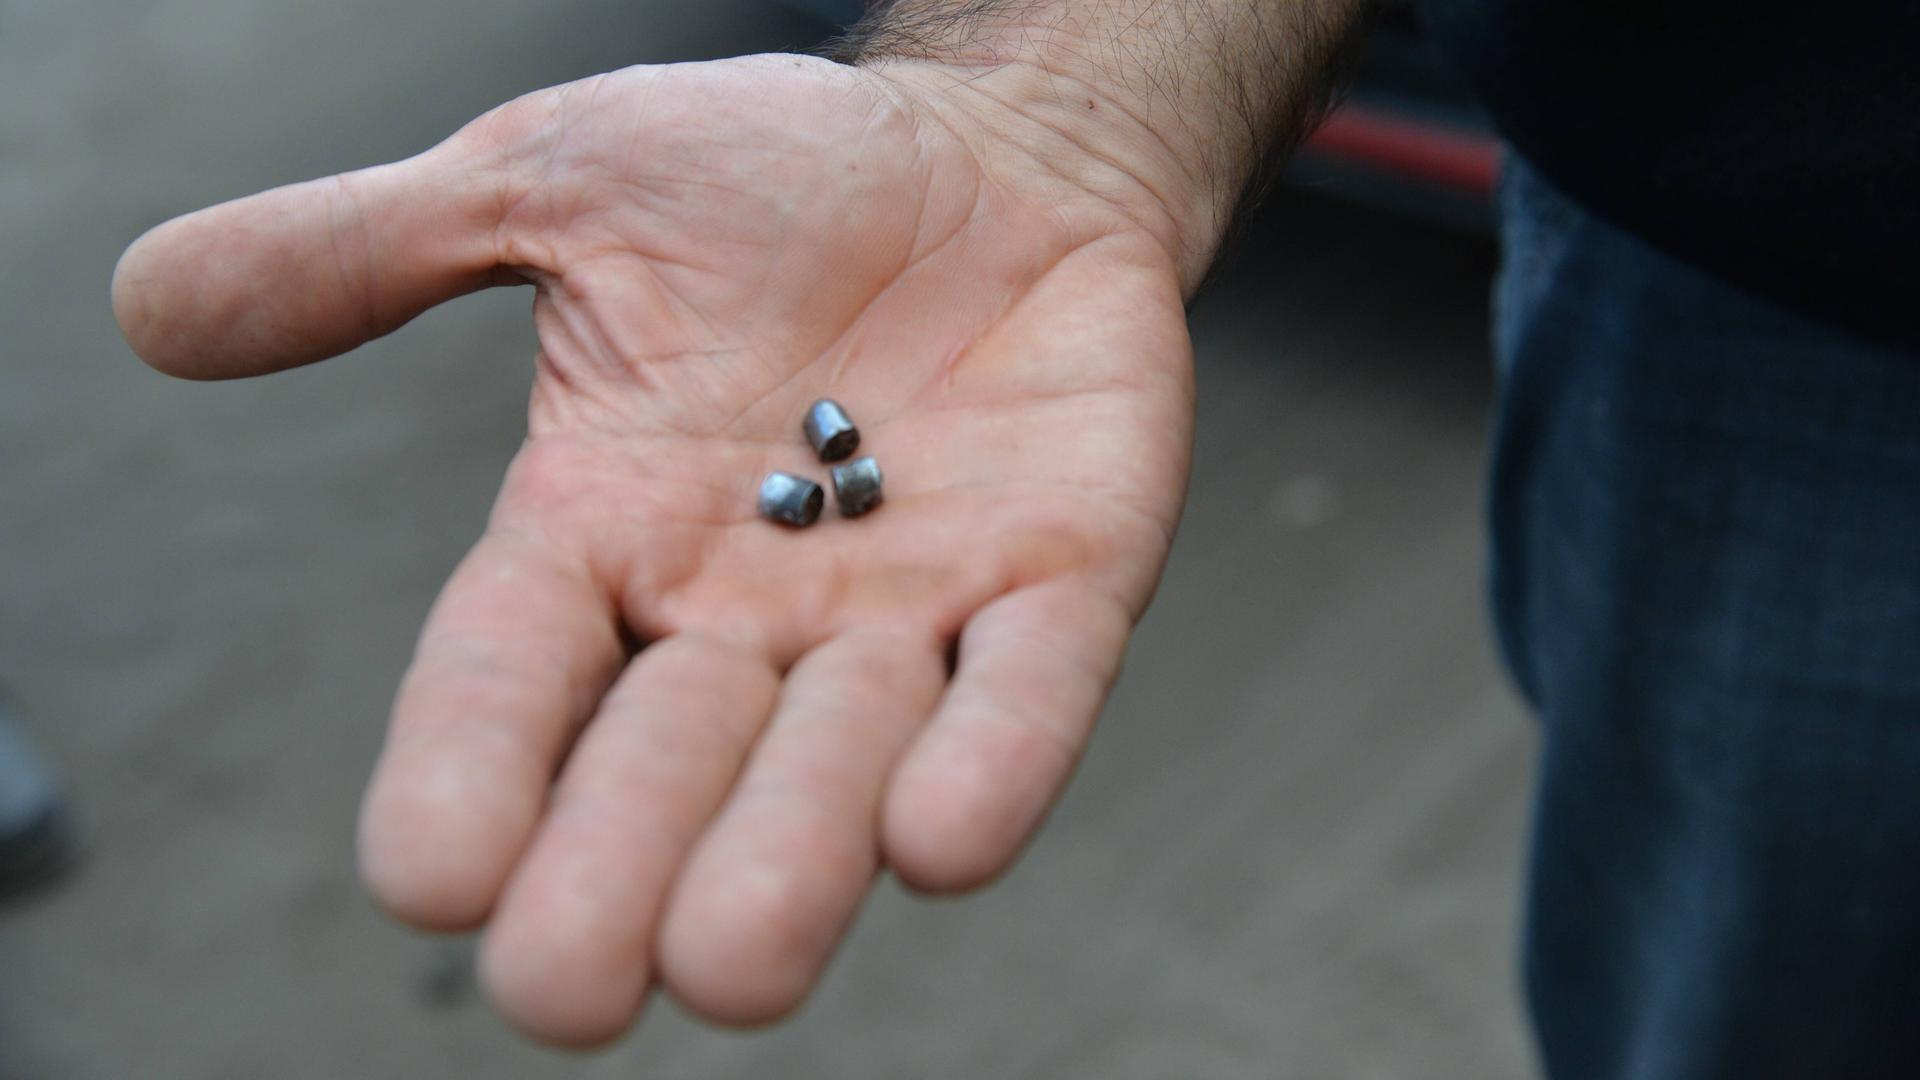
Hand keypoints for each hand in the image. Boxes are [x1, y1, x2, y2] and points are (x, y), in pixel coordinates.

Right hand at [113, 53, 1194, 1043]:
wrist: (991, 159)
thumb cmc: (779, 182)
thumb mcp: (560, 187)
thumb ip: (372, 251)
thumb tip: (151, 301)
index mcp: (609, 531)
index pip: (514, 673)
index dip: (470, 768)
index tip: (425, 875)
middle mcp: (749, 609)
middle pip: (667, 762)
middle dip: (618, 866)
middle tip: (563, 986)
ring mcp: (911, 609)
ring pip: (840, 764)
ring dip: (787, 859)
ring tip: (728, 965)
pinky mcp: (1061, 581)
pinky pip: (1027, 693)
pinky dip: (989, 762)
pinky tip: (937, 839)